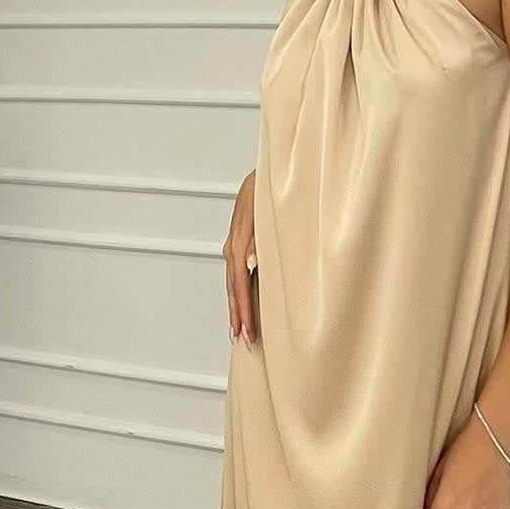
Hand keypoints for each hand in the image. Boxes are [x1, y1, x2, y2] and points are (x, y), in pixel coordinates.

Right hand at [222, 169, 257, 345]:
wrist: (273, 168)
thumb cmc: (276, 188)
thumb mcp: (271, 211)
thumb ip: (260, 238)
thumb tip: (250, 264)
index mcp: (241, 239)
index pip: (240, 282)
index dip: (244, 308)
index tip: (248, 330)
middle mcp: (234, 243)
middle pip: (234, 285)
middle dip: (238, 314)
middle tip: (243, 340)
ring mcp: (236, 242)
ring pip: (233, 281)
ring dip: (236, 306)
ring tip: (239, 330)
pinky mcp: (241, 241)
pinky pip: (237, 272)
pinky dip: (238, 291)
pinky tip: (241, 303)